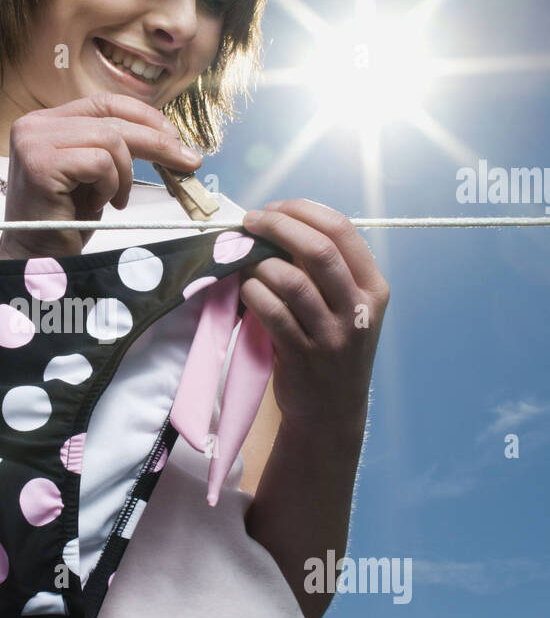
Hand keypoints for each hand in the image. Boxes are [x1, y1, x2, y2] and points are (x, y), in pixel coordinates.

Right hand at [0, 93, 201, 258]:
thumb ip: (112, 148)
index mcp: (45, 122)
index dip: (144, 116)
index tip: (175, 137)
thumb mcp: (93, 176)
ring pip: (109, 139)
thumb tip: (167, 135)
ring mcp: (33, 142)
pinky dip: (110, 186)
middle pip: (111, 119)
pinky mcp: (39, 163)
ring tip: (115, 201)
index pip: (104, 103)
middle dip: (157, 142)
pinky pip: (99, 162)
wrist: (36, 260)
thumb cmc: (64, 223)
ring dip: (125, 175)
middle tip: (188, 162)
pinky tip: (98, 205)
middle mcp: (34, 126)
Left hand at [239, 199, 389, 432]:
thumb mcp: (347, 308)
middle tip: (252, 221)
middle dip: (279, 226)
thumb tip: (280, 223)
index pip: (343, 231)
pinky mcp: (302, 356)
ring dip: (260, 263)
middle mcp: (358, 309)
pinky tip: (244, 288)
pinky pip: (271, 312)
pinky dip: (252, 292)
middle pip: (318, 250)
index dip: (304, 211)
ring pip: (291, 280)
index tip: (276, 207)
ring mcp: (332, 335)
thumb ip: (326, 270)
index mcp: (373, 288)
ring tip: (244, 260)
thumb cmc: (333, 348)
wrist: (331, 411)